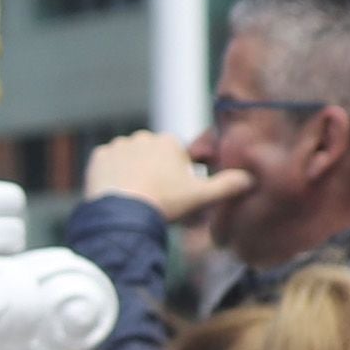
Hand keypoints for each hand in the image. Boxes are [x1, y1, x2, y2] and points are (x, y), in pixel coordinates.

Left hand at [82, 128, 249, 227]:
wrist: (124, 213)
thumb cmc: (166, 203)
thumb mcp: (201, 196)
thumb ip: (227, 186)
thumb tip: (251, 178)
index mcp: (169, 141)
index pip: (176, 159)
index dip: (177, 179)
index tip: (173, 196)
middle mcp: (143, 137)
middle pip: (152, 158)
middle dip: (155, 174)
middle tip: (153, 199)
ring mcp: (119, 145)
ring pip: (129, 161)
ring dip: (132, 174)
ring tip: (135, 198)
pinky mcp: (99, 156)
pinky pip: (107, 165)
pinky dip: (112, 177)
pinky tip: (117, 193)